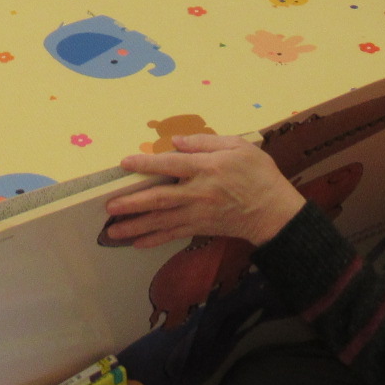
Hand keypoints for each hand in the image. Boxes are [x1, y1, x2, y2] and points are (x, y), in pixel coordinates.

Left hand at [104, 135, 304, 248]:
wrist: (275, 213)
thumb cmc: (259, 175)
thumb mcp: (238, 147)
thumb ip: (206, 142)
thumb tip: (176, 141)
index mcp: (207, 168)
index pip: (170, 165)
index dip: (146, 164)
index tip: (124, 163)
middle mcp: (199, 193)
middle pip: (160, 199)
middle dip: (132, 203)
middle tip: (109, 207)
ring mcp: (199, 214)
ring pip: (162, 221)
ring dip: (136, 227)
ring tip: (112, 232)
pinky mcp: (201, 228)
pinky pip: (174, 234)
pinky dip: (155, 239)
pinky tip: (137, 243)